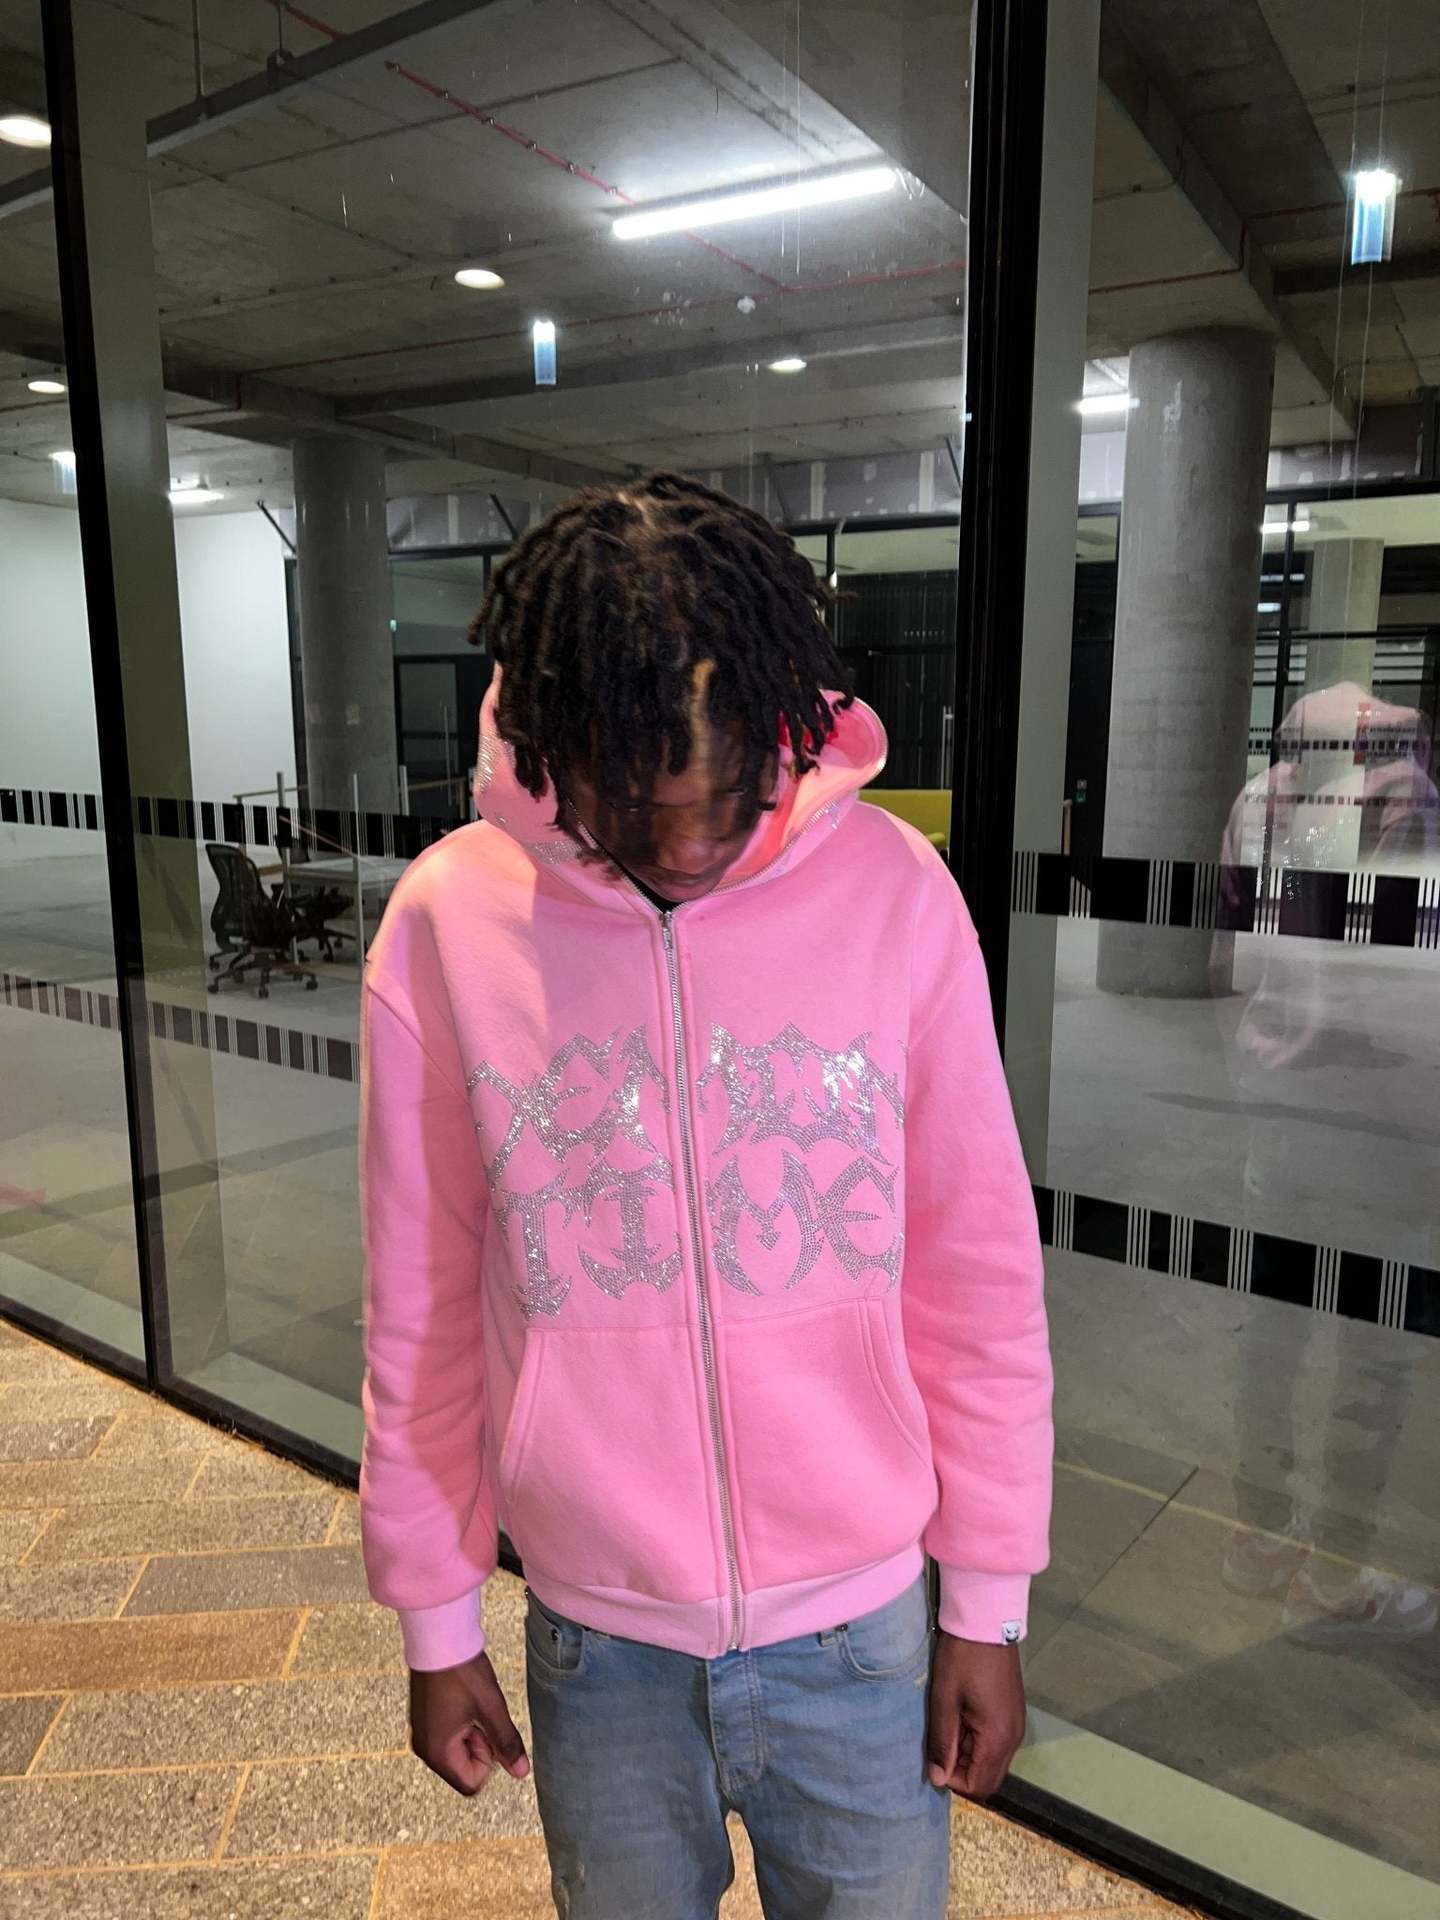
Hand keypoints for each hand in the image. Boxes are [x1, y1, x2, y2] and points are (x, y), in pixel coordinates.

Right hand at [409, 1651, 529, 1796]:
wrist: (438, 1639)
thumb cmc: (463, 1673)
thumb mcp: (491, 1709)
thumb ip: (507, 1744)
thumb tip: (521, 1772)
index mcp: (437, 1753)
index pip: (471, 1783)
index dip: (488, 1760)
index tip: (487, 1729)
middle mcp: (425, 1748)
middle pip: (464, 1768)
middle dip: (481, 1745)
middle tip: (480, 1713)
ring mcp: (422, 1733)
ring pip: (458, 1750)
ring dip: (472, 1732)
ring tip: (471, 1703)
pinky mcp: (424, 1719)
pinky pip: (448, 1735)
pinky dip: (462, 1723)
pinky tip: (463, 1698)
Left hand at [926, 1632, 1026, 1798]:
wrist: (986, 1622)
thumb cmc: (961, 1659)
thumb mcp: (944, 1701)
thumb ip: (942, 1743)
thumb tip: (938, 1779)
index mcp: (998, 1739)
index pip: (979, 1785)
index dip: (953, 1779)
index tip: (936, 1756)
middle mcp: (1014, 1738)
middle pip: (989, 1778)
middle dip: (963, 1770)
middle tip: (942, 1743)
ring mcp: (1016, 1725)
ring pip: (993, 1760)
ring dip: (969, 1753)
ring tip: (949, 1724)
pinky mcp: (1013, 1712)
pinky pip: (997, 1741)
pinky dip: (978, 1740)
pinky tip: (961, 1716)